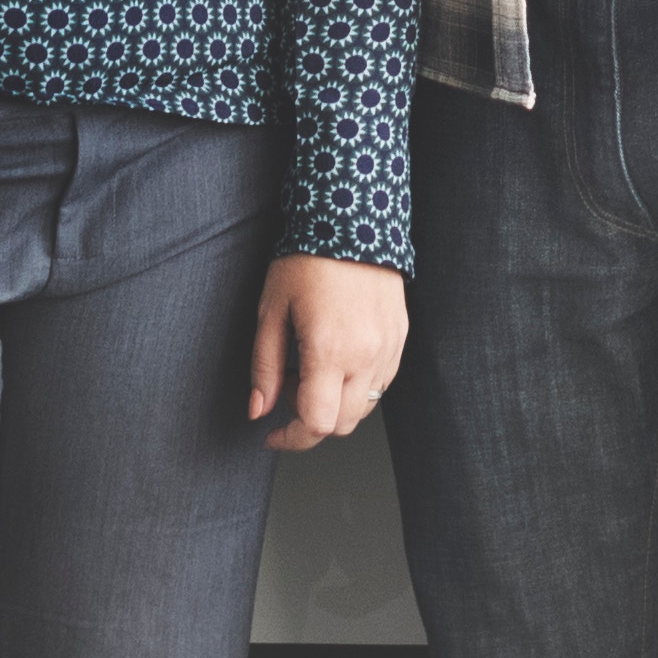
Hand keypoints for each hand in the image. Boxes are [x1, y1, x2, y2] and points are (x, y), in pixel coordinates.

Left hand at [249, 254, 408, 450]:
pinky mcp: (400, 338)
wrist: (351, 219)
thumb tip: (258, 410)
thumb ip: (265, 367)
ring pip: (365, 406)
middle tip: (289, 386)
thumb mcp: (271, 311)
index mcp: (330, 351)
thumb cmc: (306, 259)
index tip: (273, 434)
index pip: (317, 424)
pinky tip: (338, 356)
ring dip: (336, 402)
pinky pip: (381, 382)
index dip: (292, 438)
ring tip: (313, 365)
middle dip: (312, 421)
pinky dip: (357, 384)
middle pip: (343, 423)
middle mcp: (366, 356)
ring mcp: (388, 348)